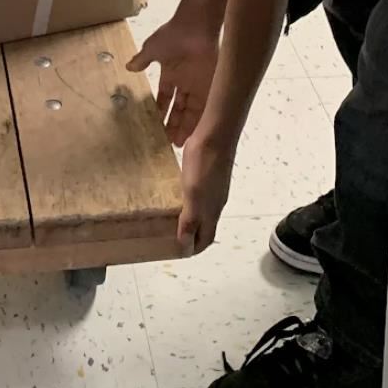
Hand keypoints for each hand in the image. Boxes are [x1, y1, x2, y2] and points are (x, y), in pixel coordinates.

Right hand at [127, 17, 219, 146]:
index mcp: (170, 73)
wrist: (196, 26)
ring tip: (178, 144)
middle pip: (178, 108)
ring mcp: (197, 85)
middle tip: (168, 141)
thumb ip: (142, 60)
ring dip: (185, 126)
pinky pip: (204, 108)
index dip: (161, 111)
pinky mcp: (209, 86)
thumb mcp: (152, 49)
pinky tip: (193, 134)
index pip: (165, 97)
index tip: (156, 124)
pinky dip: (198, 121)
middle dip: (173, 124)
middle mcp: (184, 81)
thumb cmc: (173, 35)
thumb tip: (129, 66)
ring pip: (190, 111)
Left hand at [179, 137, 234, 255]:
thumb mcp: (193, 195)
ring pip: (203, 210)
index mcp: (212, 211)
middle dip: (192, 236)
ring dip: (190, 218)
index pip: (206, 239)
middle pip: (205, 227)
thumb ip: (190, 221)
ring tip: (171, 218)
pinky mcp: (210, 174)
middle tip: (172, 238)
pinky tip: (178, 193)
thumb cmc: (204, 165)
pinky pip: (200, 195)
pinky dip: (189, 201)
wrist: (216, 134)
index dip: (194, 249)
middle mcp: (215, 202)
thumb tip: (186, 247)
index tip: (179, 253)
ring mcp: (215, 188)